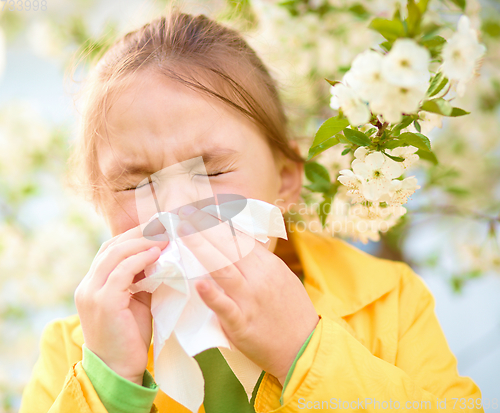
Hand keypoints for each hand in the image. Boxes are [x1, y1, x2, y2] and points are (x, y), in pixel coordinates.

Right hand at [75, 225, 168, 384]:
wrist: (118, 369)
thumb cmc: (130, 336)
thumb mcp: (136, 301)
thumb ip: (142, 279)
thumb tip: (162, 256)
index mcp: (93, 284)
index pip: (110, 250)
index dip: (132, 236)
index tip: (156, 227)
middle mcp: (88, 285)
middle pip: (112, 247)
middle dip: (139, 233)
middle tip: (163, 225)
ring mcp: (93, 293)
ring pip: (115, 255)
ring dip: (142, 242)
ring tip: (164, 236)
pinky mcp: (104, 302)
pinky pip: (122, 271)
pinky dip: (140, 259)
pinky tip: (156, 253)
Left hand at [176, 205, 318, 384]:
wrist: (304, 347)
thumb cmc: (291, 312)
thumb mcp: (281, 278)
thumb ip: (261, 261)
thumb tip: (243, 241)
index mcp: (268, 265)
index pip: (240, 237)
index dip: (218, 221)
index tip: (201, 208)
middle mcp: (259, 277)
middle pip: (228, 246)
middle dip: (205, 227)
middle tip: (183, 212)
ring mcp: (250, 300)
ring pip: (224, 269)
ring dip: (202, 248)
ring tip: (183, 232)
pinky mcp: (243, 324)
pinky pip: (225, 308)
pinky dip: (212, 296)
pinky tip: (198, 284)